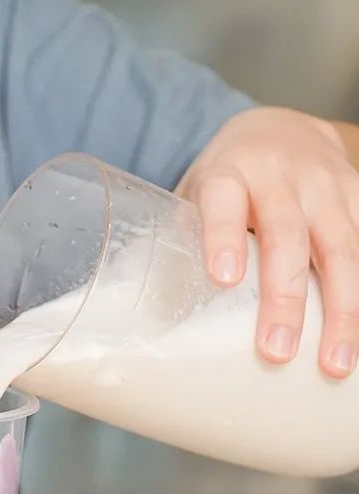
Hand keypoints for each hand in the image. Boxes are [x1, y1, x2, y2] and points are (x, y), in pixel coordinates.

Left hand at [178, 106, 358, 377]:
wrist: (283, 128)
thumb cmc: (229, 182)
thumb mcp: (198, 197)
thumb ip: (184, 243)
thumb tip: (154, 323)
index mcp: (229, 173)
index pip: (223, 200)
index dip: (223, 236)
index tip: (225, 279)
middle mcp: (282, 174)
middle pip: (288, 236)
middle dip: (284, 297)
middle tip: (276, 351)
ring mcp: (327, 185)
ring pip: (342, 247)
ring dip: (342, 310)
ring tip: (333, 364)